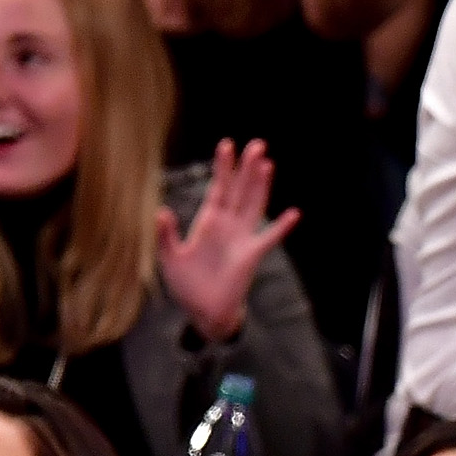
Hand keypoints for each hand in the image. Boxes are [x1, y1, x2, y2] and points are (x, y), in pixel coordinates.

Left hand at [156, 138, 296, 341]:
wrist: (204, 312)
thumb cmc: (187, 285)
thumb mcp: (170, 259)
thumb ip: (166, 235)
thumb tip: (162, 211)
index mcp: (207, 222)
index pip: (218, 188)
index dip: (223, 168)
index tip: (227, 145)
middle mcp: (227, 226)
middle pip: (240, 190)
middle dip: (247, 168)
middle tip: (257, 144)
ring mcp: (241, 239)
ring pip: (254, 205)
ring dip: (261, 186)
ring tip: (268, 164)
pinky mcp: (251, 255)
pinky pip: (269, 238)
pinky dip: (281, 227)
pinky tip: (293, 214)